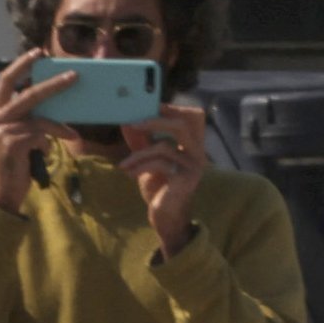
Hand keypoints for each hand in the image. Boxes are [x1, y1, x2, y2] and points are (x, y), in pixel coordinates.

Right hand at [0, 51, 80, 207]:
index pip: (6, 80)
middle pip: (28, 93)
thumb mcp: (17, 130)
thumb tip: (54, 95)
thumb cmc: (14, 156)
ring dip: (59, 124)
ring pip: (39, 117)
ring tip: (73, 132)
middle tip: (74, 75)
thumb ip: (27, 113)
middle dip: (53, 84)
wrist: (2, 186)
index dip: (22, 64)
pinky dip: (48, 143)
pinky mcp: (11, 143)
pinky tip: (46, 151)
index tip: (39, 51)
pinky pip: (40, 136)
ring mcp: (2, 130)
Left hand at [120, 98, 208, 254]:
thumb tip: (127, 121)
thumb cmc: (159, 187)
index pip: (193, 116)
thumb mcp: (148, 160)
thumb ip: (142, 141)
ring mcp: (194, 164)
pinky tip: (129, 173)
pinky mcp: (185, 178)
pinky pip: (160, 163)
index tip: (149, 106)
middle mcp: (198, 151)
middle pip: (184, 123)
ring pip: (165, 145)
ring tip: (125, 164)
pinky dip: (140, 166)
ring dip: (139, 153)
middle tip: (133, 123)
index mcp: (192, 144)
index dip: (173, 108)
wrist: (165, 216)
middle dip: (157, 120)